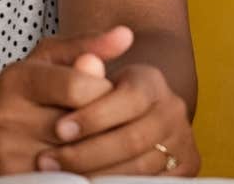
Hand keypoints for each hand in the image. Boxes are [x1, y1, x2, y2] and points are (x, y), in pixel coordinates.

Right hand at [0, 27, 130, 174]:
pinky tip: (90, 161)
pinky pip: (65, 178)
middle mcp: (7, 119)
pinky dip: (84, 172)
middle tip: (113, 118)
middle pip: (79, 125)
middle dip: (104, 122)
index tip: (107, 92)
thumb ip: (86, 46)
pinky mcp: (13, 181)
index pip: (77, 87)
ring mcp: (8, 157)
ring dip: (99, 152)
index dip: (103, 91)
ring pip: (76, 158)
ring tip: (105, 139)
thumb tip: (126, 35)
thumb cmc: (18, 94)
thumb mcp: (46, 61)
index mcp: (17, 81)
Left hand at [39, 60, 197, 176]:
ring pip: (139, 168)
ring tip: (60, 175)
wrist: (120, 115)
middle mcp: (172, 110)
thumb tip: (87, 61)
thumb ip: (81, 62)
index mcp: (151, 81)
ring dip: (95, 175)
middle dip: (87, 153)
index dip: (93, 116)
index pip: (130, 98)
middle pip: (134, 138)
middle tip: (49, 161)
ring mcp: (181, 142)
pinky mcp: (185, 169)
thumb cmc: (90, 94)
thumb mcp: (80, 72)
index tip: (59, 129)